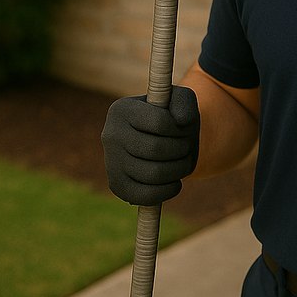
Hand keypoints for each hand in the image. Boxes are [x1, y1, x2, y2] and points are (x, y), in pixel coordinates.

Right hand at [101, 86, 199, 205]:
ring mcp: (111, 162)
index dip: (179, 127)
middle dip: (181, 149)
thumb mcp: (181, 100)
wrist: (160, 139)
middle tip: (185, 146)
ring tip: (182, 161)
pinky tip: (175, 182)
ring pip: (154, 173)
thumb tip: (182, 121)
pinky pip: (145, 196)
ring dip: (179, 169)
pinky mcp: (117, 185)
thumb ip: (184, 103)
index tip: (181, 126)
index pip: (159, 122)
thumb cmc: (172, 117)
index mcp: (122, 109)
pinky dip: (167, 191)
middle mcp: (110, 135)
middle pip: (156, 149)